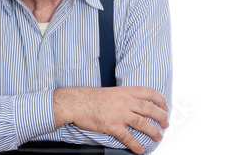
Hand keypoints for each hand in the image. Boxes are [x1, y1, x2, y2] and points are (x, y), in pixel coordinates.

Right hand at [53, 86, 168, 153]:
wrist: (74, 102)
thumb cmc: (88, 97)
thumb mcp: (109, 92)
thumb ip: (122, 97)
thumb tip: (131, 104)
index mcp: (124, 92)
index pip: (148, 92)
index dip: (160, 99)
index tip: (165, 105)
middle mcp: (124, 101)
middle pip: (150, 109)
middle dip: (162, 118)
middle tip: (165, 124)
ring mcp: (119, 114)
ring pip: (143, 124)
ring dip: (154, 132)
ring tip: (158, 137)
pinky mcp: (112, 125)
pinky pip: (128, 137)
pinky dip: (136, 145)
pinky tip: (140, 149)